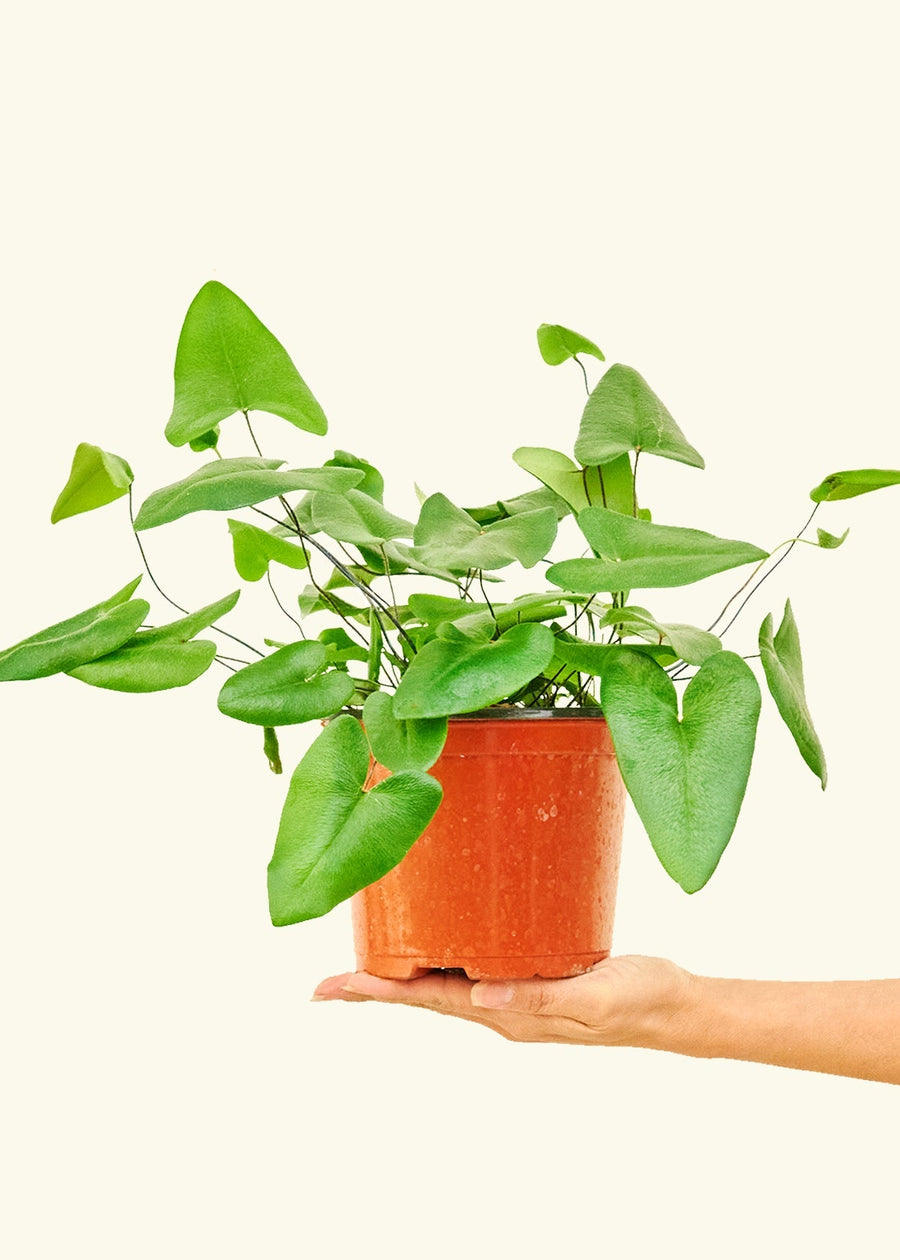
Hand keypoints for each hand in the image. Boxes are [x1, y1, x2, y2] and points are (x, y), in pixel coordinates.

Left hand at [312, 955, 695, 1046]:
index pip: (429, 1001)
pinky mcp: (531, 970)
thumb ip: (539, 996)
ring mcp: (514, 990)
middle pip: (425, 993)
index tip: (335, 988)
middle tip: (329, 981)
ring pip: (446, 978)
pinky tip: (443, 931)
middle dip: (377, 986)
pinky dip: (447, 950)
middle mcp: (501, 1004)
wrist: (674, 1005)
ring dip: (405, 970)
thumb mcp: (592, 998)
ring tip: (368, 957)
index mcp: (507, 1013)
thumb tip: (480, 995)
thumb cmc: (638, 1000)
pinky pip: (476, 962)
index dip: (380, 992)